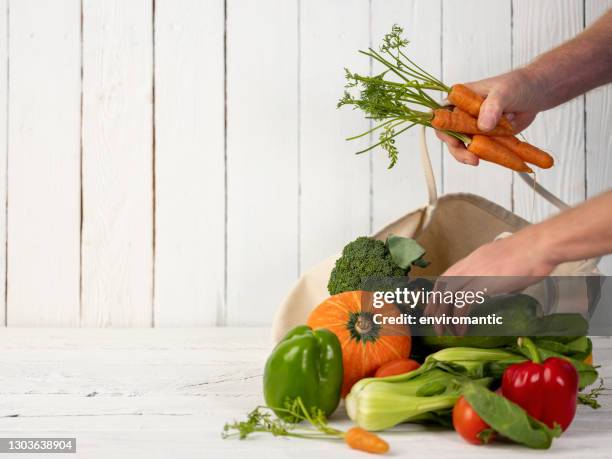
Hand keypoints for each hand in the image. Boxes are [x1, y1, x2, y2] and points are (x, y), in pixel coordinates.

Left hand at [423, 230, 556, 334]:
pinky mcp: (482, 283)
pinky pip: (463, 303)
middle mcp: (469, 265)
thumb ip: (498, 276)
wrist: (540, 247)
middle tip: (433, 322)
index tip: (435, 305)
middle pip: (442, 286)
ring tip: (443, 331)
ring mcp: (474, 273)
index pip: (447, 276)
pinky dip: (459, 318)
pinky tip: (461, 329)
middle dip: (434, 305)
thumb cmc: (531, 255)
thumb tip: (501, 288)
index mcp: (474, 259)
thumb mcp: (506, 265)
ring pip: (447, 296)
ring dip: (443, 315)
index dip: (438, 292)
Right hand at [438, 68, 542, 165]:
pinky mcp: (485, 137)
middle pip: (449, 134)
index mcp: (459, 98)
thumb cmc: (517, 85)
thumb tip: (483, 126)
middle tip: (470, 158)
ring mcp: (473, 127)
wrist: (536, 94)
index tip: (453, 140)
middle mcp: (462, 114)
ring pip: (462, 145)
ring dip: (468, 155)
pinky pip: (478, 150)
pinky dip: (482, 156)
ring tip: (477, 161)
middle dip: (457, 148)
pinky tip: (489, 159)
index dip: (442, 128)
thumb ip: (492, 107)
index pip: (441, 114)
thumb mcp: (504, 92)